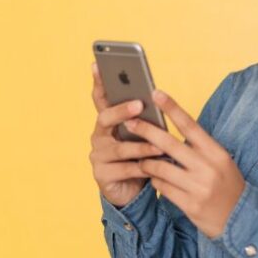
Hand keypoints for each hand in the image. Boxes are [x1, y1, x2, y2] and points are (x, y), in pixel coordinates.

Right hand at [89, 62, 165, 206]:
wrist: (131, 192)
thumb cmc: (140, 157)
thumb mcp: (142, 135)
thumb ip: (143, 118)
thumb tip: (155, 96)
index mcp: (106, 123)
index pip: (100, 99)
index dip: (98, 82)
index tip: (97, 65)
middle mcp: (98, 137)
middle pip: (105, 118)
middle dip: (122, 110)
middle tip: (139, 104)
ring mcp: (97, 156)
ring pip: (120, 148)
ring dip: (141, 146)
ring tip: (159, 144)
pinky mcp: (102, 176)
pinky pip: (124, 169)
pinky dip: (142, 167)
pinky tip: (156, 165)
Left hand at [125, 88, 244, 239]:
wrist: (240, 219)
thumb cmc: (227, 185)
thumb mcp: (220, 161)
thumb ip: (199, 148)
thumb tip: (171, 130)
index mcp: (216, 152)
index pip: (190, 125)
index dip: (172, 108)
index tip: (156, 94)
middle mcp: (207, 167)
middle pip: (169, 144)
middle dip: (146, 131)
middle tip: (130, 122)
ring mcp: (198, 187)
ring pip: (160, 167)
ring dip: (146, 161)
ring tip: (140, 158)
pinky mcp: (189, 204)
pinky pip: (162, 187)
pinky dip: (154, 180)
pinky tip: (153, 178)